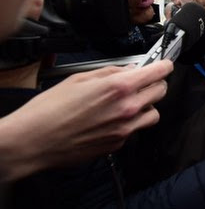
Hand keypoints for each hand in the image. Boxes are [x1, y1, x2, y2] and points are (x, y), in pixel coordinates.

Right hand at [0, 60, 172, 180]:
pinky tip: (113, 119)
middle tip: (143, 81)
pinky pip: (136, 130)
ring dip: (147, 105)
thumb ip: (109, 72)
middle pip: (160, 92)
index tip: (164, 64)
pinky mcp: (118, 144)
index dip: (164, 66)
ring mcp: (125, 129)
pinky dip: (131, 122)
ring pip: (154, 113)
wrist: (35, 140)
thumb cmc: (50, 110)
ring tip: (130, 102)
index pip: (157, 73)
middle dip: (155, 84)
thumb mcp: (79, 78)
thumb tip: (128, 69)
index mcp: (118, 88)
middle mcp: (127, 109)